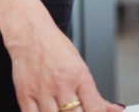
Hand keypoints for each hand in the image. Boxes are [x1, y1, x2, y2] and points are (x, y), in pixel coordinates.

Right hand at [0, 0, 121, 111]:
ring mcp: (42, 91)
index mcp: (79, 76)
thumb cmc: (55, 48)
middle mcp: (61, 84)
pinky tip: (47, 110)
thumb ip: (95, 95)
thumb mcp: (80, 67)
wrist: (30, 34)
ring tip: (61, 109)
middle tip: (76, 110)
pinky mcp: (24, 94)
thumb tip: (114, 110)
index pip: (95, 109)